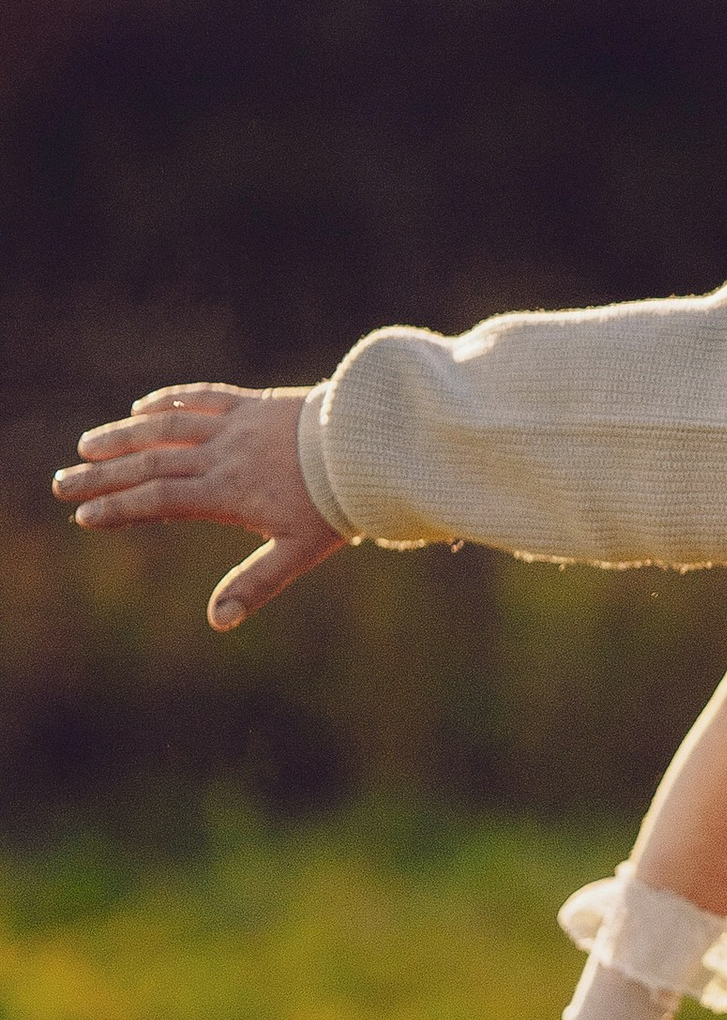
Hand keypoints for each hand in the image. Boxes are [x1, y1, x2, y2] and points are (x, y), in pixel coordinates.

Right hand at [52, 382, 340, 629]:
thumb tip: (218, 622)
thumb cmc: (337, 504)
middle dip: (102, 475)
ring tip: (86, 444)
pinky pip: (203, 397)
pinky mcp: (253, 403)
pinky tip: (143, 407)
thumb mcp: (298, 552)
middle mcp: (222, 455)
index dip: (119, 509)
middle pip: (150, 464)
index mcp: (226, 493)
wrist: (372, 446)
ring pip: (166, 426)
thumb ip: (256, 584)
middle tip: (61, 483)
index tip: (84, 517)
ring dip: (123, 435)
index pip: (158, 500)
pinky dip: (169, 401)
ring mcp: (235, 425)